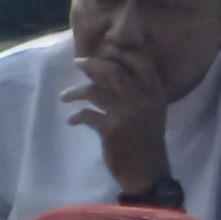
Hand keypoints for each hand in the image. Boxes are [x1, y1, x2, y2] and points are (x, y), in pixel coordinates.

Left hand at [67, 43, 174, 199]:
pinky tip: (72, 120)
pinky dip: (76, 116)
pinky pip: (87, 115)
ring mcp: (127, 114)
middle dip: (91, 64)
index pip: (141, 62)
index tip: (103, 48)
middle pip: (112, 71)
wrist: (147, 170)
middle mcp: (143, 99)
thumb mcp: (150, 110)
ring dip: (75, 92)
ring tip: (65, 97)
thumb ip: (137, 91)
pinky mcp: (112, 129)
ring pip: (94, 90)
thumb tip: (109, 70)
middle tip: (77, 63)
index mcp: (155, 93)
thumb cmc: (145, 139)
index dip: (120, 52)